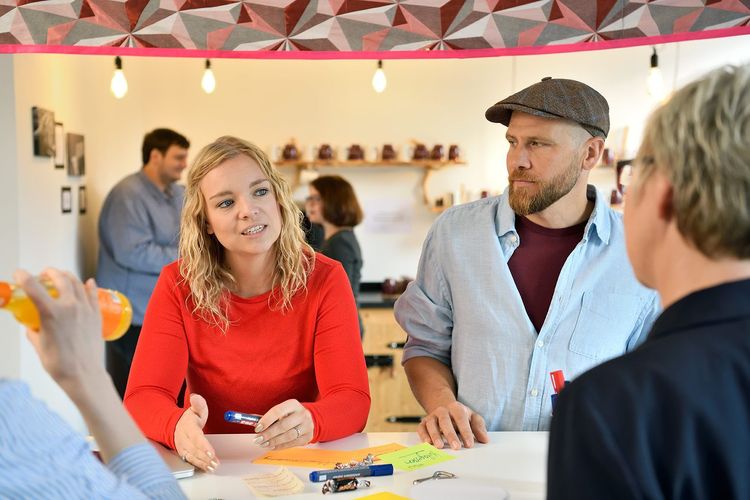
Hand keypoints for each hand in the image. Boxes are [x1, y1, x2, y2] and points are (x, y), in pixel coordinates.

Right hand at [17, 269, 104, 389]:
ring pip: (77, 283)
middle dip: (50, 272)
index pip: (33, 287)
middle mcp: (69, 306)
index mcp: (51, 313)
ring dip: (68, 276)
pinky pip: (93, 295)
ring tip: (62, 277)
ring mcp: (85, 309)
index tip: (19, 274)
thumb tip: (32, 327)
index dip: (23, 277)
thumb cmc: (58, 363)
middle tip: (45, 274)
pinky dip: (89, 286)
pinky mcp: (96, 315)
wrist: (83, 374)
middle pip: (60, 278)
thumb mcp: (39, 345)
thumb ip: (33, 332)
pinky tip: (88, 283)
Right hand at [174, 394, 218, 471]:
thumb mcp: (195, 408)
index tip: (211, 452)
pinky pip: (191, 461)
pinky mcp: (184, 453)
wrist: (175, 426)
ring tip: (213, 467)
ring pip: (192, 457)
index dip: (203, 445)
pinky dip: (199, 465)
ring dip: (203, 463)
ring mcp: (182, 447)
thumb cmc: (189, 418)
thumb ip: (198, 403)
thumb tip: (195, 397)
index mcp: (188, 426)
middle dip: (205, 457)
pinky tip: (207, 468)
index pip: (196, 437)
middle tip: (215, 462)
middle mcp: (184, 438)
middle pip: (195, 449)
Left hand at [253, 399, 313, 450]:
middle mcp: (302, 414)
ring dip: (273, 441)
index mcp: (293, 404)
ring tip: (263, 444)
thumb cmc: (290, 415)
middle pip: (283, 426)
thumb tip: (251, 421)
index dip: (266, 420)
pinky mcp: (307, 437)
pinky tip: (272, 446)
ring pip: (288, 436)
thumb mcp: (282, 411)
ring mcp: (307, 426)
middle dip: (268, 434)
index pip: (278, 411)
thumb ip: (268, 417)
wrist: (309, 419)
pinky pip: (292, 444)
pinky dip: (280, 446)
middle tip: (258, 439)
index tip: (257, 428)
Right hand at [418, 401, 488, 448]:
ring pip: (431, 424)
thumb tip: (485, 440)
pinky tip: (427, 443)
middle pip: (445, 421)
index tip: (470, 444)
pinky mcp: (424, 423)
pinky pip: (421, 428)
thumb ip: (479, 427)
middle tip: (456, 447)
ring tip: (440, 446)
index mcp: (456, 408)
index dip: (465, 431)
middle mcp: (442, 411)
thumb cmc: (460, 416)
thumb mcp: (472, 418)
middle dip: (451, 434)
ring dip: (435, 435)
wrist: (444, 406)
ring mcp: (432, 416)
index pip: (461, 418)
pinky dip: (423, 435)